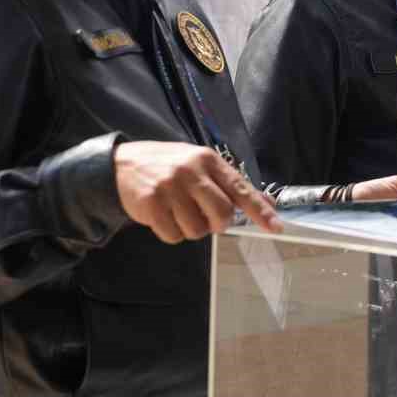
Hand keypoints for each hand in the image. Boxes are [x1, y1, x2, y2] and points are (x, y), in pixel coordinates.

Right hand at [115, 141, 281, 242]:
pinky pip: (174, 236)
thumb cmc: (168, 166)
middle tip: (203, 216)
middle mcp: (190, 171)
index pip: (240, 189)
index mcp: (207, 160)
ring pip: (197, 230)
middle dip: (217, 224)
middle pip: (221, 214)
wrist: (121, 165)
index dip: (259, 211)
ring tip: (178, 211)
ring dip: (190, 229)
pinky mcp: (151, 204)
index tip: (275, 227)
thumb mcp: (200, 166)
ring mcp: (170, 187)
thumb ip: (230, 184)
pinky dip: (171, 233)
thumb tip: (267, 201)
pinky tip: (163, 216)